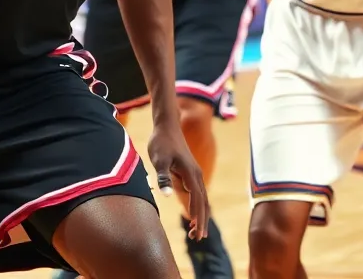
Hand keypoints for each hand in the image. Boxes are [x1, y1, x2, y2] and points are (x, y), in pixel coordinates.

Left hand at [148, 115, 209, 237]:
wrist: (167, 126)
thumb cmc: (161, 142)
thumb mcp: (159, 159)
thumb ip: (163, 176)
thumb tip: (166, 194)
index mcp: (190, 173)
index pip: (196, 199)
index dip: (197, 216)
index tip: (196, 231)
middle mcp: (196, 175)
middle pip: (203, 202)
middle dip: (202, 220)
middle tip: (198, 238)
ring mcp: (194, 174)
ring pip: (202, 198)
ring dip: (201, 215)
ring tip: (197, 232)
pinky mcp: (190, 173)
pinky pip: (197, 193)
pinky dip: (197, 206)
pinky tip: (192, 215)